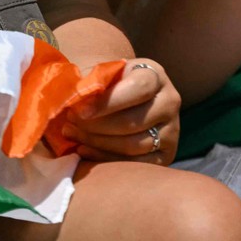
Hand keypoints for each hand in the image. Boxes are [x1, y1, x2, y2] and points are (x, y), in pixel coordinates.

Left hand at [63, 59, 180, 163]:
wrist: (125, 102)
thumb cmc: (108, 86)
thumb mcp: (103, 75)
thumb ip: (90, 82)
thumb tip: (74, 97)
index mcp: (155, 75)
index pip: (138, 87)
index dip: (108, 101)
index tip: (79, 111)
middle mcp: (169, 101)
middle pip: (133, 121)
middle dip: (95, 126)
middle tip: (69, 125)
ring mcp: (171, 131)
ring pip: (132, 145)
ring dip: (97, 143)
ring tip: (73, 136)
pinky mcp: (166, 156)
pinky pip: (135, 164)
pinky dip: (105, 159)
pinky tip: (84, 151)